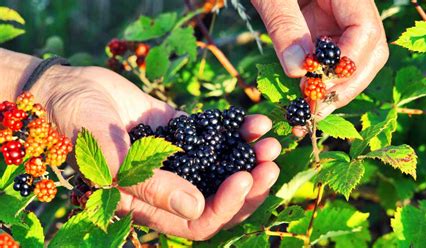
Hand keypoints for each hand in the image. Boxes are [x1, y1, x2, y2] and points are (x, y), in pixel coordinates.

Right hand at [32, 65, 280, 239]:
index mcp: (149, 204)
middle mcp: (170, 185)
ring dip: (251, 156)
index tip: (244, 177)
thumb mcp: (108, 157)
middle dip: (249, 184)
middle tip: (271, 162)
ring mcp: (180, 158)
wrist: (69, 90)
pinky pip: (217, 135)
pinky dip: (238, 129)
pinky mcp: (184, 131)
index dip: (226, 206)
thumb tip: (194, 208)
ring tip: (270, 139)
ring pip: (224, 167)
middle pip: (220, 198)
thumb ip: (148, 184)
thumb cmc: (76, 126)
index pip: (198, 223)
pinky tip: (256, 120)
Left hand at [252, 0, 388, 118]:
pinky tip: (305, 92)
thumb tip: (299, 71)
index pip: (366, 30)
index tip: (317, 86)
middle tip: (315, 109)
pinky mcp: (325, 28)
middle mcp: (351, 6)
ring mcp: (340, 18)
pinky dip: (321, 79)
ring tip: (308, 107)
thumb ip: (284, 26)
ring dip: (334, 87)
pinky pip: (332, 58)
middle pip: (369, 51)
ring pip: (355, 60)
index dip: (346, 64)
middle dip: (345, 85)